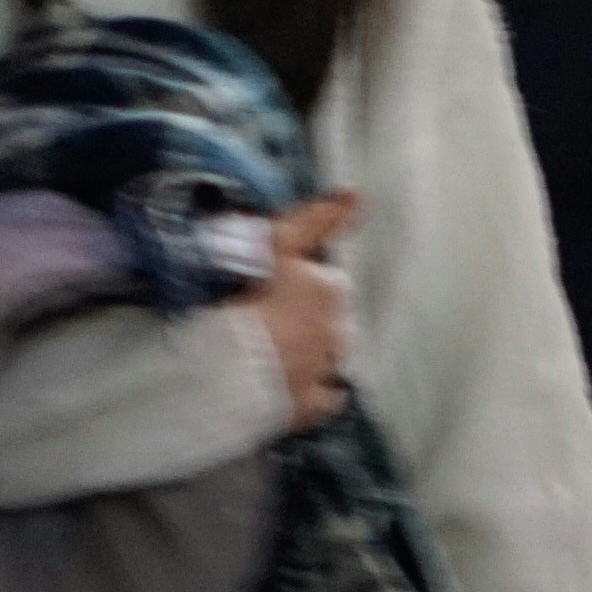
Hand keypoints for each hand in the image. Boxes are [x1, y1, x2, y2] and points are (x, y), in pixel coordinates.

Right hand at [251, 194, 360, 424]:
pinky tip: (292, 381)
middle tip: (268, 314)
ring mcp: (326, 367)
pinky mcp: (311, 401)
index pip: (328, 277)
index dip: (305, 278)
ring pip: (327, 351)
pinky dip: (315, 388)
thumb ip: (318, 219)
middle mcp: (338, 329)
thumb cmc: (254, 301)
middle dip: (306, 313)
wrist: (235, 365)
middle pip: (328, 315)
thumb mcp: (279, 246)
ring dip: (309, 347)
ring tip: (270, 346)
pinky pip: (323, 393)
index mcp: (331, 289)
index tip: (286, 285)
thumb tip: (356, 191)